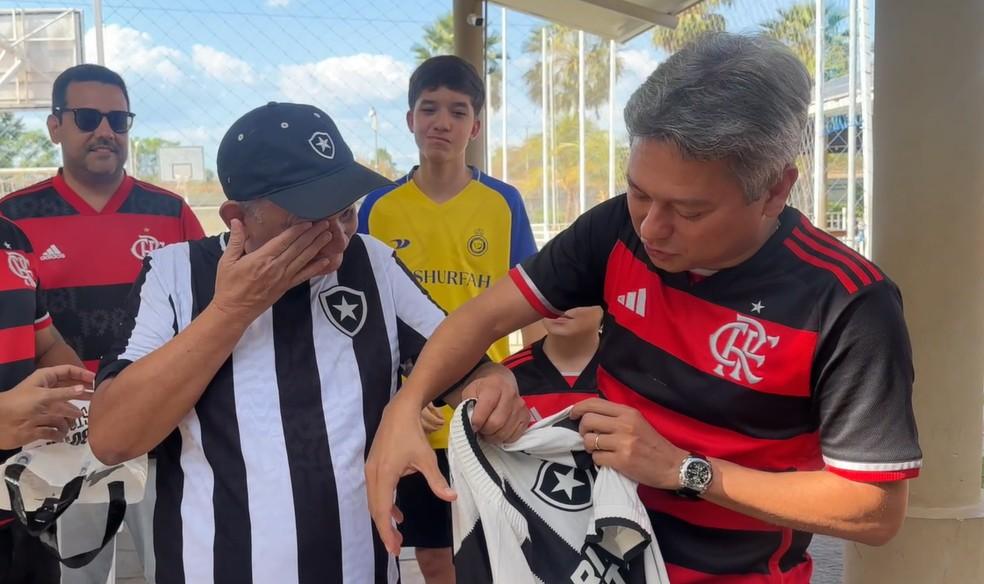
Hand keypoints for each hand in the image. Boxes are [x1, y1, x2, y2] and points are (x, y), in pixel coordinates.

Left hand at [0, 365, 93, 449]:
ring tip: (77, 419)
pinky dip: (60, 431)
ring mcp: (45, 408)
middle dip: (81, 394)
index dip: (81, 374)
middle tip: (95, 398)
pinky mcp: (41, 423)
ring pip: (64, 410)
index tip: (95, 380)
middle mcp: (47, 392)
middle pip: (69, 390)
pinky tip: (63, 433)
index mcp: (46, 379)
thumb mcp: (43, 395)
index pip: (67, 371)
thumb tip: (84, 390)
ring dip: (70, 415)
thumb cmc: (20, 403)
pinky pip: (56, 427)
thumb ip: (65, 393)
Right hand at [211, 218, 341, 324]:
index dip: (298, 230)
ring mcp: (283, 278)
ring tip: (328, 236)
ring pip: (304, 259)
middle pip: (298, 248)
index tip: (309, 221)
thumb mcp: (227, 260)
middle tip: (325, 224)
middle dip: (312, 235)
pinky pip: (304, 276)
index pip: (284, 241)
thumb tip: (237, 221)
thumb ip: (236, 240)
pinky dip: (316, 268)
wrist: (234, 311)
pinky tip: (326, 261)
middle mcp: (276, 267)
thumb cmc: (228, 285)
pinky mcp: (286, 287)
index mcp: (261, 258)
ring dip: (316, 246)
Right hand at [366, 394, 451, 554]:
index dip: (386, 531)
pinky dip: (385, 505)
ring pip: (374, 502)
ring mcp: (370, 470)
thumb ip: (436, 480)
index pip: (382, 510)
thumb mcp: (426, 458)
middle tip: (397, 547)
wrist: (398, 412)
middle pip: (375, 509)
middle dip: (385, 530)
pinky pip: (376, 492)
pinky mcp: (373, 467)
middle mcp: (373, 474)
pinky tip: (397, 514)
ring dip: (384, 518)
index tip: (394, 547)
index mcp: (384, 474)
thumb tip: (451, 497)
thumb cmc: (412, 433)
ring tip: (398, 535)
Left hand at [460, 364, 527, 443]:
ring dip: (493, 436)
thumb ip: (467, 406)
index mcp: (494, 386)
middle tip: (480, 429)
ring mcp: (520, 406)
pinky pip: (514, 436)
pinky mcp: (526, 417)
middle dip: (484, 431)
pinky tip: (498, 430)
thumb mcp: (469, 392)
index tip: (472, 425)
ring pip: (504, 433)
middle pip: (496, 423)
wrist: (499, 384)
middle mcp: (510, 394)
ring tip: (488, 430)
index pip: (485, 408)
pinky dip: (503, 438)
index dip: (476, 421)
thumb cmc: (482, 391)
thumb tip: (469, 423)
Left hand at [571, 398, 687, 489]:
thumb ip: (616, 417)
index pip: (595, 403)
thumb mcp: (637, 422)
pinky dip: (598, 460)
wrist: (672, 465)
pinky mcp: (622, 460)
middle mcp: (624, 424)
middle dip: (582, 430)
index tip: (573, 415)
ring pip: (589, 440)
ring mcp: (623, 442)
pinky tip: (608, 460)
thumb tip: (589, 415)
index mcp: (628, 412)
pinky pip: (596, 458)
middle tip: (589, 437)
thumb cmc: (652, 444)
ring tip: (599, 450)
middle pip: (587, 420)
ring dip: (590, 447)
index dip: (578, 408)